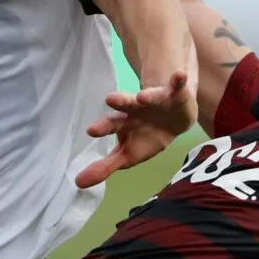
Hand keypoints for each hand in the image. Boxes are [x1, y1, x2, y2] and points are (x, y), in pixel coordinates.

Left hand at [76, 75, 195, 188]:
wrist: (174, 120)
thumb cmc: (146, 137)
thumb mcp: (127, 154)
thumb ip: (105, 167)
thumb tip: (78, 183)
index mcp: (123, 122)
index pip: (110, 125)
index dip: (102, 128)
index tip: (91, 131)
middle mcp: (136, 108)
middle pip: (126, 105)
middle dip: (119, 102)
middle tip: (110, 99)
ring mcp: (156, 99)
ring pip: (150, 95)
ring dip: (147, 95)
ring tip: (143, 96)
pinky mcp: (175, 92)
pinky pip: (177, 85)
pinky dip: (179, 80)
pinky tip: (180, 76)